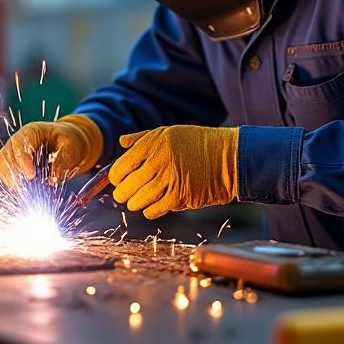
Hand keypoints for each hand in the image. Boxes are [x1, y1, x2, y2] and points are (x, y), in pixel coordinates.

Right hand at [0, 115, 102, 189]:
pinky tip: (23, 194)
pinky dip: (13, 185)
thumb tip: (53, 179)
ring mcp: (14, 153)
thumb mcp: (71, 147)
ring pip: (3, 167)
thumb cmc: (68, 141)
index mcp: (31, 131)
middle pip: (5, 155)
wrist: (67, 145)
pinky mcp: (15, 166)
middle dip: (12, 173)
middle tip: (23, 189)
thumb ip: (62, 161)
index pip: (19, 144)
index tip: (30, 176)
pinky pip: (8, 176)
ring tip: (23, 194)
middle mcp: (18, 141)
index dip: (22, 160)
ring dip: (10, 181)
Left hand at [109, 125, 237, 218]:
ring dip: (134, 203)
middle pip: (127, 186)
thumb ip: (142, 138)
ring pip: (138, 200)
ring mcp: (169, 180)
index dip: (115, 177)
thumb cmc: (198, 144)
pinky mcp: (180, 196)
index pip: (121, 166)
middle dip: (122, 193)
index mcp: (152, 143)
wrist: (229, 157)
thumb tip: (122, 142)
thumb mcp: (169, 132)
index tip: (116, 180)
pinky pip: (154, 210)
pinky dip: (150, 210)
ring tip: (136, 201)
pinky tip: (152, 206)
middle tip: (123, 195)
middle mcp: (158, 161)